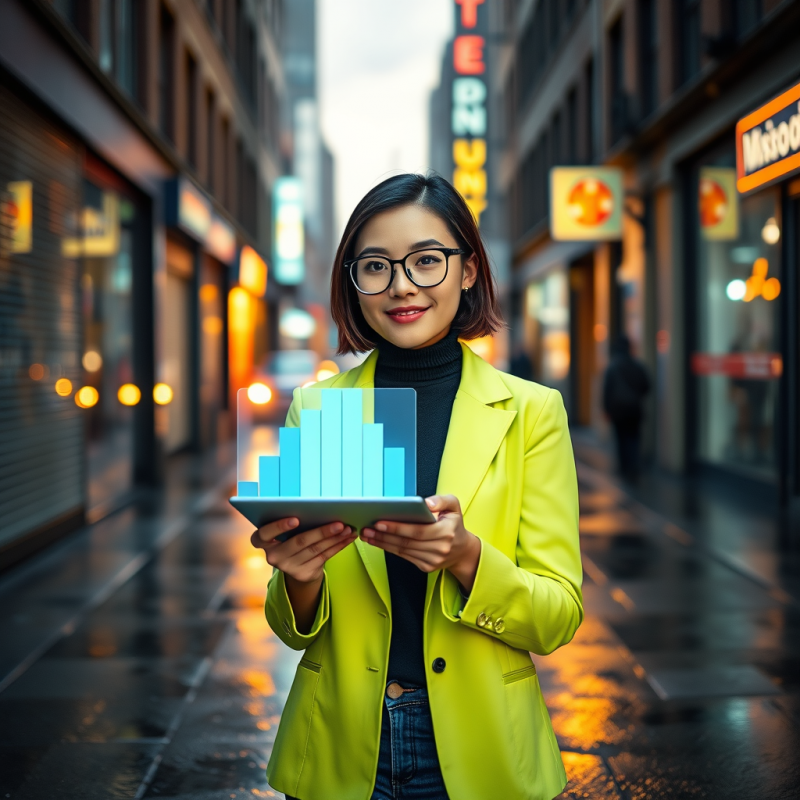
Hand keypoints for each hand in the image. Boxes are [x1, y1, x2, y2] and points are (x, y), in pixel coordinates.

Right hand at [250, 518, 356, 584]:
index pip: (264, 535)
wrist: (296, 565)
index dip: (278, 527)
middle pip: (299, 542)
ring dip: (334, 538)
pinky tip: (347, 538)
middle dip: (321, 532)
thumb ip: (292, 522)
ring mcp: (289, 567)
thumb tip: (318, 507)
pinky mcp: (304, 573)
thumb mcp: (285, 531)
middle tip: (339, 523)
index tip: (295, 519)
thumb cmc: (291, 537)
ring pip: (315, 550)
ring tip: (347, 529)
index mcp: (264, 542)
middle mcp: (274, 556)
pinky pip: (324, 557)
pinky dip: (338, 546)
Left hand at [361, 495, 480, 591]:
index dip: (397, 527)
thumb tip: (425, 503)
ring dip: (382, 543)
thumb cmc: (454, 524)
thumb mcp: (454, 506)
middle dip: (384, 535)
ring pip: (402, 551)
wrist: (463, 550)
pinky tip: (378, 542)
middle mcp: (440, 548)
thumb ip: (441, 500)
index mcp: (446, 532)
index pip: (417, 531)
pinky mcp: (426, 567)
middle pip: (406, 542)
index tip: (379, 522)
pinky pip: (404, 557)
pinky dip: (389, 549)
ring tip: (367, 535)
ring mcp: (433, 560)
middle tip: (366, 528)